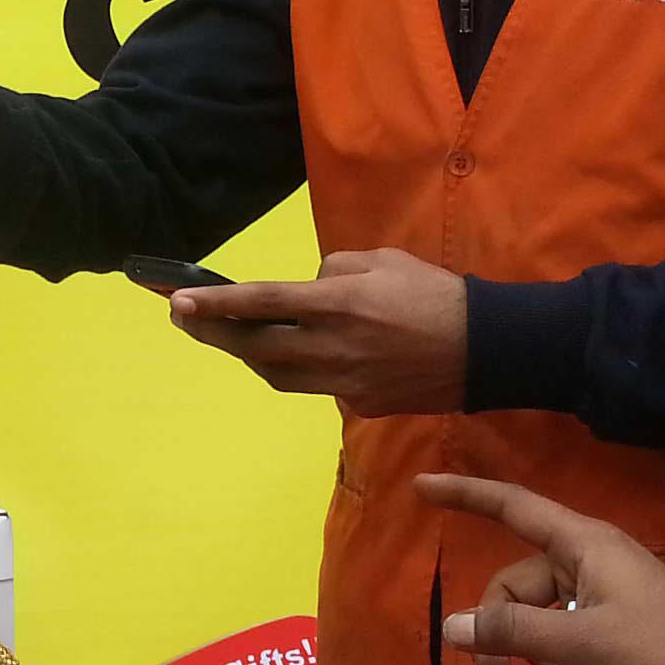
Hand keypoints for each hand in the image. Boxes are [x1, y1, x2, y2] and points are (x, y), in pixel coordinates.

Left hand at [167, 247, 463, 416]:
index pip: (262, 304)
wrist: (487, 350)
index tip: (178, 302)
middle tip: (183, 319)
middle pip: (255, 348)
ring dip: (247, 356)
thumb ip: (333, 270)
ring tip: (226, 336)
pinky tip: (286, 354)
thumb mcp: (382, 260)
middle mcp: (334, 347)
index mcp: (339, 304)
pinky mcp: (359, 405)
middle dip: (213, 334)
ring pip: (276, 375)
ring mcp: (345, 383)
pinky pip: (312, 386)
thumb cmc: (435, 293)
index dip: (216, 305)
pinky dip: (292, 369)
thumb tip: (305, 289)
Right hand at [417, 473, 664, 664]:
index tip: (421, 488)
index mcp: (583, 544)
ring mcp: (602, 591)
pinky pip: (559, 627)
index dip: (466, 495)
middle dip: (497, 627)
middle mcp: (589, 559)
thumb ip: (515, 634)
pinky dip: (548, 651)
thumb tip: (454, 628)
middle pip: (517, 581)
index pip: (512, 506)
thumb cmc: (654, 651)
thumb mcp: (580, 644)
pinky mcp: (612, 622)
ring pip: (536, 610)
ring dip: (523, 646)